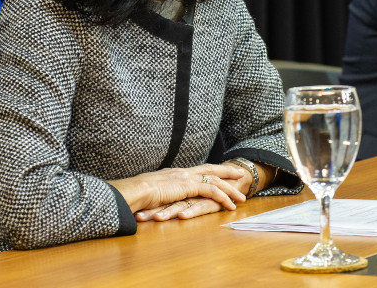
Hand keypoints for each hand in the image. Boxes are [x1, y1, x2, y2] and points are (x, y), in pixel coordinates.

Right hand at [108, 163, 245, 222]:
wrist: (135, 190)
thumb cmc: (137, 193)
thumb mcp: (150, 191)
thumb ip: (158, 192)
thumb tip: (157, 197)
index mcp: (174, 173)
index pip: (196, 170)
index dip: (209, 171)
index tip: (220, 171)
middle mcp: (183, 172)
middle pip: (210, 170)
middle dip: (226, 171)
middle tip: (239, 173)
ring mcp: (187, 178)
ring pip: (215, 181)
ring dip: (230, 189)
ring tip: (241, 197)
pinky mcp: (189, 186)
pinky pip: (212, 191)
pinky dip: (223, 197)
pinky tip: (230, 205)